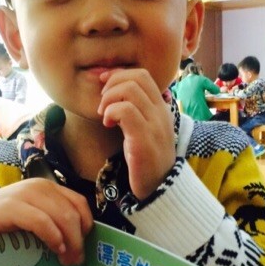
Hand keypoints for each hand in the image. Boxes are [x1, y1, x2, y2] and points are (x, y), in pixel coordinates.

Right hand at [0, 178, 93, 265]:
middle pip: (73, 213)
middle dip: (79, 240)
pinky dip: (52, 236)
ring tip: (66, 260)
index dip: (86, 226)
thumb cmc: (7, 220)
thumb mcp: (35, 216)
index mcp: (50, 188)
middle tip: (76, 261)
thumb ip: (54, 222)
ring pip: (62, 217)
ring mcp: (26, 194)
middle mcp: (41, 187)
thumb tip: (78, 246)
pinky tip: (55, 248)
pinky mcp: (12, 206)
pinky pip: (41, 221)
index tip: (83, 246)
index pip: (80, 203)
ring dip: (70, 242)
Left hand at [98, 69, 175, 199]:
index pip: (143, 75)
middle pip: (136, 77)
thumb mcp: (143, 131)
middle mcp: (161, 113)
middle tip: (103, 105)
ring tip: (105, 116)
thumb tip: (111, 92)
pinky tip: (108, 124)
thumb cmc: (147, 162)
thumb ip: (133, 112)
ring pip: (130, 90)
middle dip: (112, 84)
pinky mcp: (144, 139)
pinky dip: (111, 112)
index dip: (119, 75)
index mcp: (161, 109)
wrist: (160, 190)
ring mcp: (155, 125)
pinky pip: (126, 110)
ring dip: (109, 98)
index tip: (104, 87)